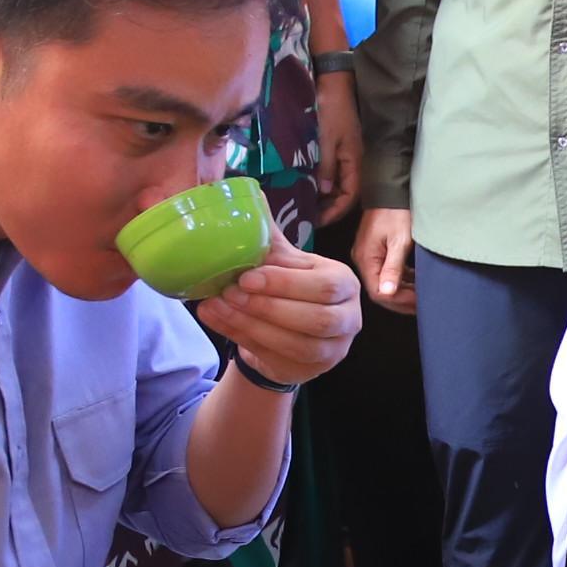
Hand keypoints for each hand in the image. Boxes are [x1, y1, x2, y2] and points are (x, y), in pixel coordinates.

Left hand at [195, 243, 361, 388]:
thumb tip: (251, 194)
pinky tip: (217, 321)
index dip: (285, 283)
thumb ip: (270, 236)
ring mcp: (333, 350)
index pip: (324, 285)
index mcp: (345, 283)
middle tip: (229, 293)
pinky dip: (242, 339)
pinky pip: (277, 358)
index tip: (246, 277)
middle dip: (268, 307)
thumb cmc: (288, 290)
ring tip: (216, 306)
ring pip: (297, 344)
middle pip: (316, 319)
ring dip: (252, 326)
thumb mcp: (284, 262)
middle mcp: (349, 318)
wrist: (285, 331)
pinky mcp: (311, 371)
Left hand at [312, 64, 365, 232]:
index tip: (317, 222)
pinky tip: (309, 185)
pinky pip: (334, 171)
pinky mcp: (339, 146)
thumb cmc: (331, 109)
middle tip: (309, 218)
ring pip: (339, 183)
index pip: (349, 196)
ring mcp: (347, 153)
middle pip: (346, 193)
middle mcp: (354, 160)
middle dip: (329, 208)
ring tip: (307, 205)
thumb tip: (325, 192)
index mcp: (355, 161)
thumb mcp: (325, 140)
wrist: (333, 81)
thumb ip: (326, 167)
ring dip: (325, 196)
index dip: (334, 212)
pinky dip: (323, 182)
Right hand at [353, 205, 416, 314]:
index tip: (418, 303)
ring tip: (422, 295)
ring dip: (403, 292)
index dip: (399, 301)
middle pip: (380, 291)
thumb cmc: (396, 212)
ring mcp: (368, 256)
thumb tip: (386, 293)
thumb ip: (393, 268)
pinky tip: (415, 282)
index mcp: (366, 259)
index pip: (378, 292)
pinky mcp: (376, 252)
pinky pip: (387, 273)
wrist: (389, 189)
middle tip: (422, 303)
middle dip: (402, 300)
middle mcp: (363, 260)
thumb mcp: (399, 241)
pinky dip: (402, 281)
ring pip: (385, 284)